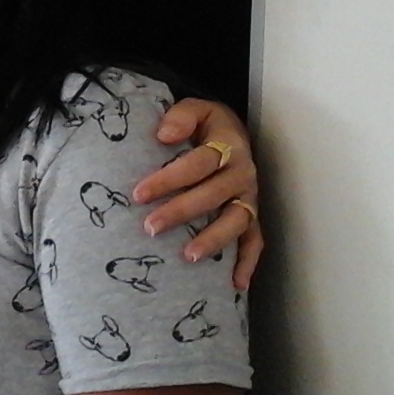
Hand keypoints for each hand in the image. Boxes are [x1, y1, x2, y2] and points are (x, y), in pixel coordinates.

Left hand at [132, 97, 262, 289]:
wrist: (232, 132)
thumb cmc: (205, 125)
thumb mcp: (195, 109)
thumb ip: (180, 117)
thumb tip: (164, 135)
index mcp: (228, 146)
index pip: (199, 163)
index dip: (169, 178)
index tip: (138, 193)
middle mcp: (242, 173)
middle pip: (213, 194)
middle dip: (181, 212)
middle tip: (150, 228)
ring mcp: (249, 197)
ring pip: (236, 221)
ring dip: (214, 239)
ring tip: (188, 256)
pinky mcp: (252, 215)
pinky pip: (255, 241)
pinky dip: (248, 263)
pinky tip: (235, 285)